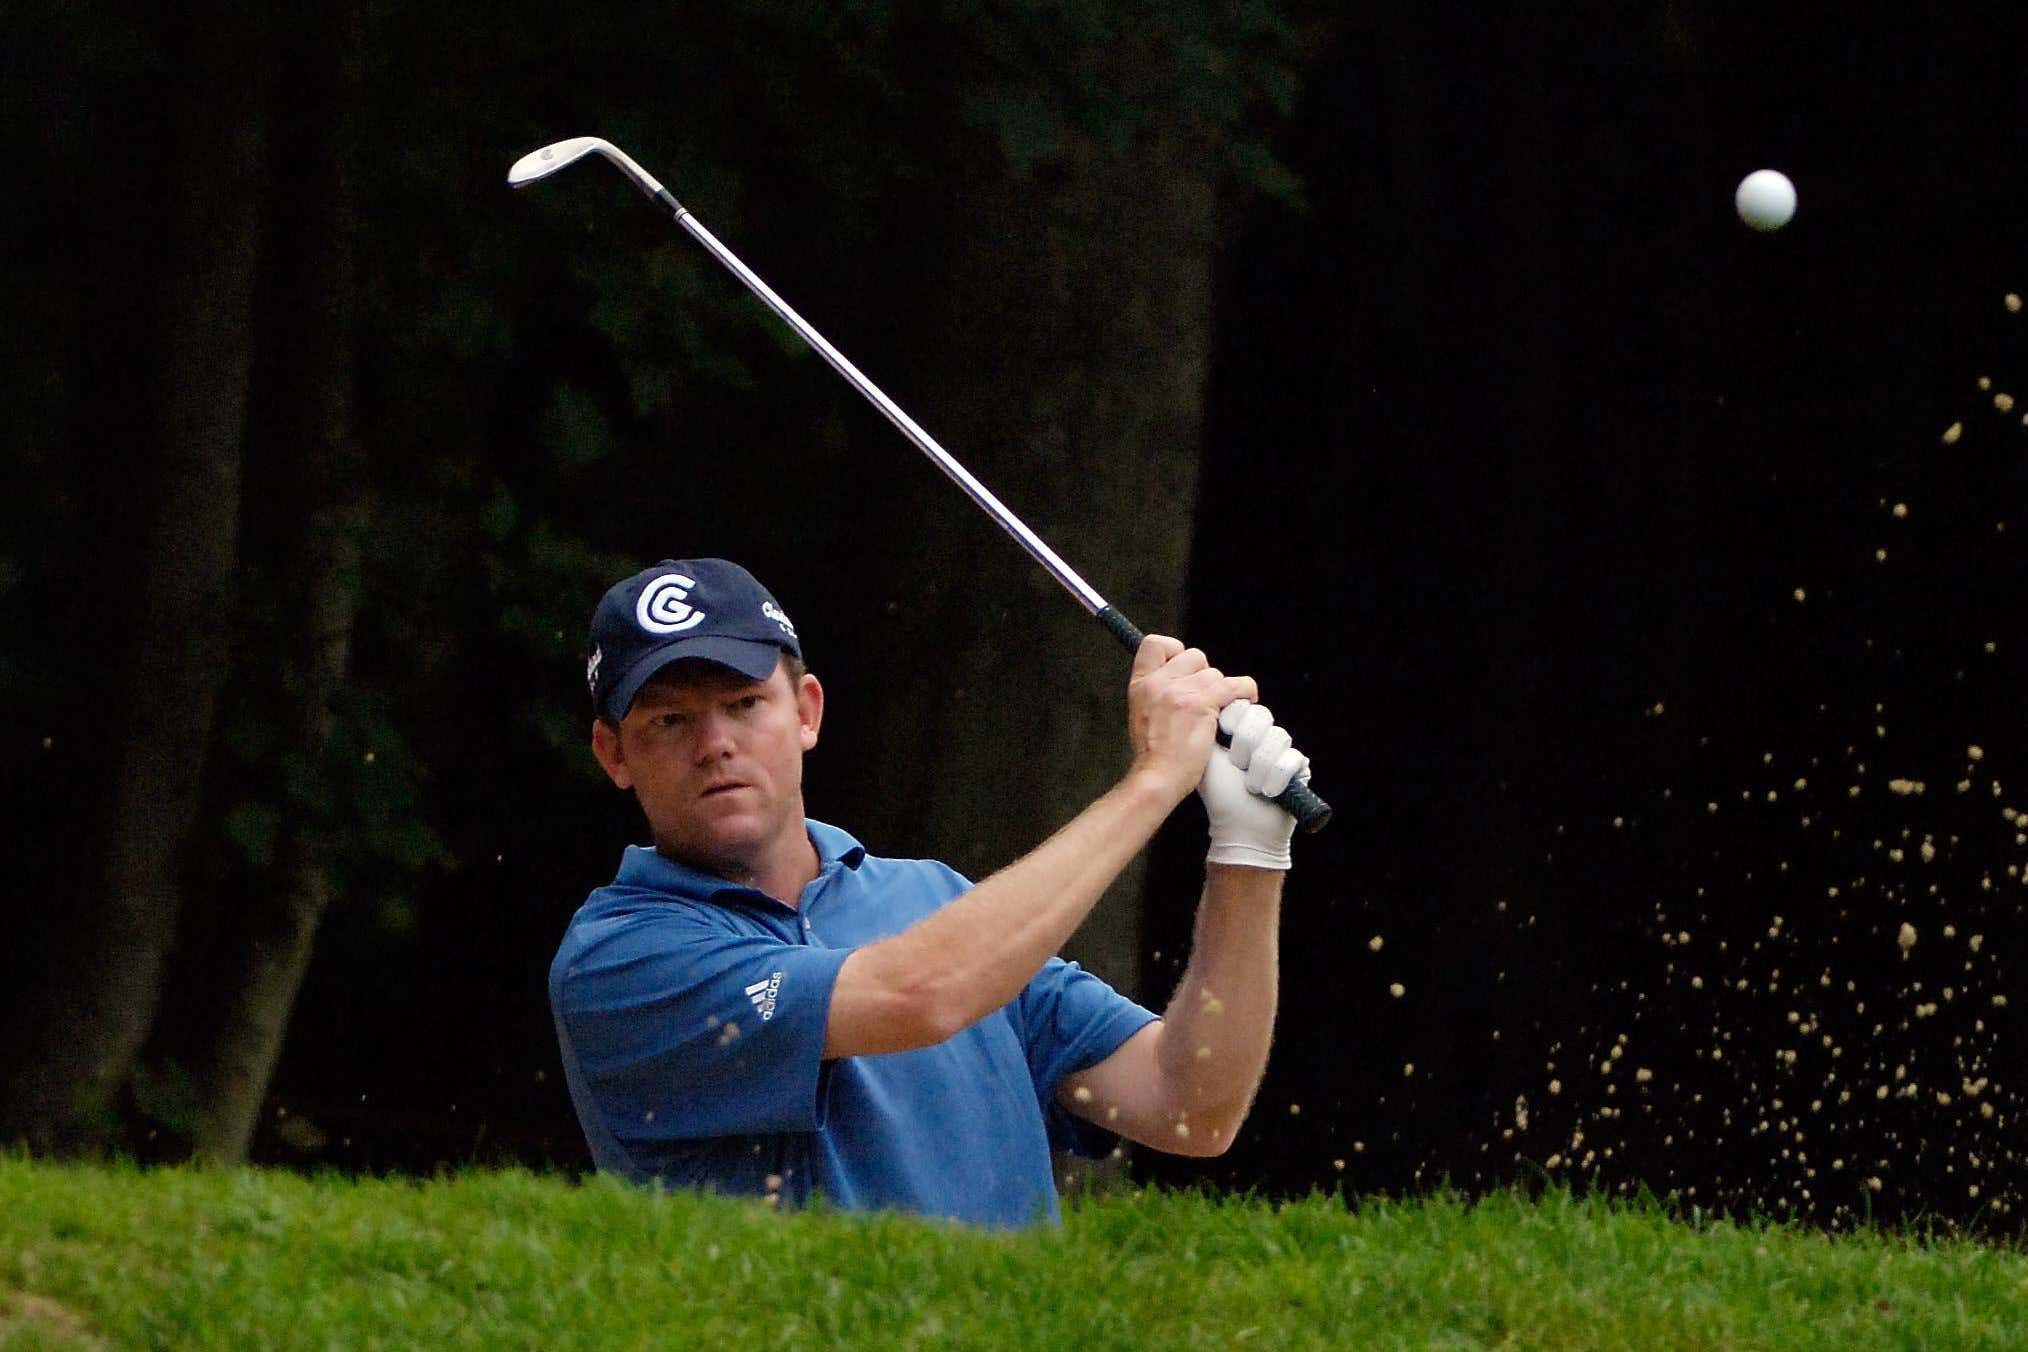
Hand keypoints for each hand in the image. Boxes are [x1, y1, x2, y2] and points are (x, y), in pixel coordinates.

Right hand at [1126, 636, 1257, 806]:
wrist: (1157, 778)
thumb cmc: (1153, 755)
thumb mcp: (1142, 713)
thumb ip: (1157, 693)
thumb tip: (1181, 680)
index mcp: (1141, 684)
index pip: (1156, 643)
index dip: (1175, 651)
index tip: (1185, 670)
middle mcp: (1158, 683)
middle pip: (1194, 656)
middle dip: (1204, 674)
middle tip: (1205, 697)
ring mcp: (1180, 693)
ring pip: (1215, 674)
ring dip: (1222, 691)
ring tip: (1221, 710)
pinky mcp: (1202, 705)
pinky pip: (1235, 685)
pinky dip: (1246, 691)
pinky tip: (1246, 700)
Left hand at [1197, 699, 1309, 869]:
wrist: (1240, 829)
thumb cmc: (1221, 795)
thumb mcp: (1207, 757)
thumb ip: (1206, 727)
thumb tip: (1206, 701)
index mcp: (1240, 731)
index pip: (1243, 705)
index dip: (1234, 717)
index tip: (1224, 733)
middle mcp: (1263, 737)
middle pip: (1261, 716)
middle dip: (1244, 744)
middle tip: (1236, 765)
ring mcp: (1283, 751)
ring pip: (1276, 737)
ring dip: (1257, 767)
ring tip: (1249, 785)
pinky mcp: (1299, 768)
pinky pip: (1291, 760)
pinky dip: (1273, 780)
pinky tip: (1266, 792)